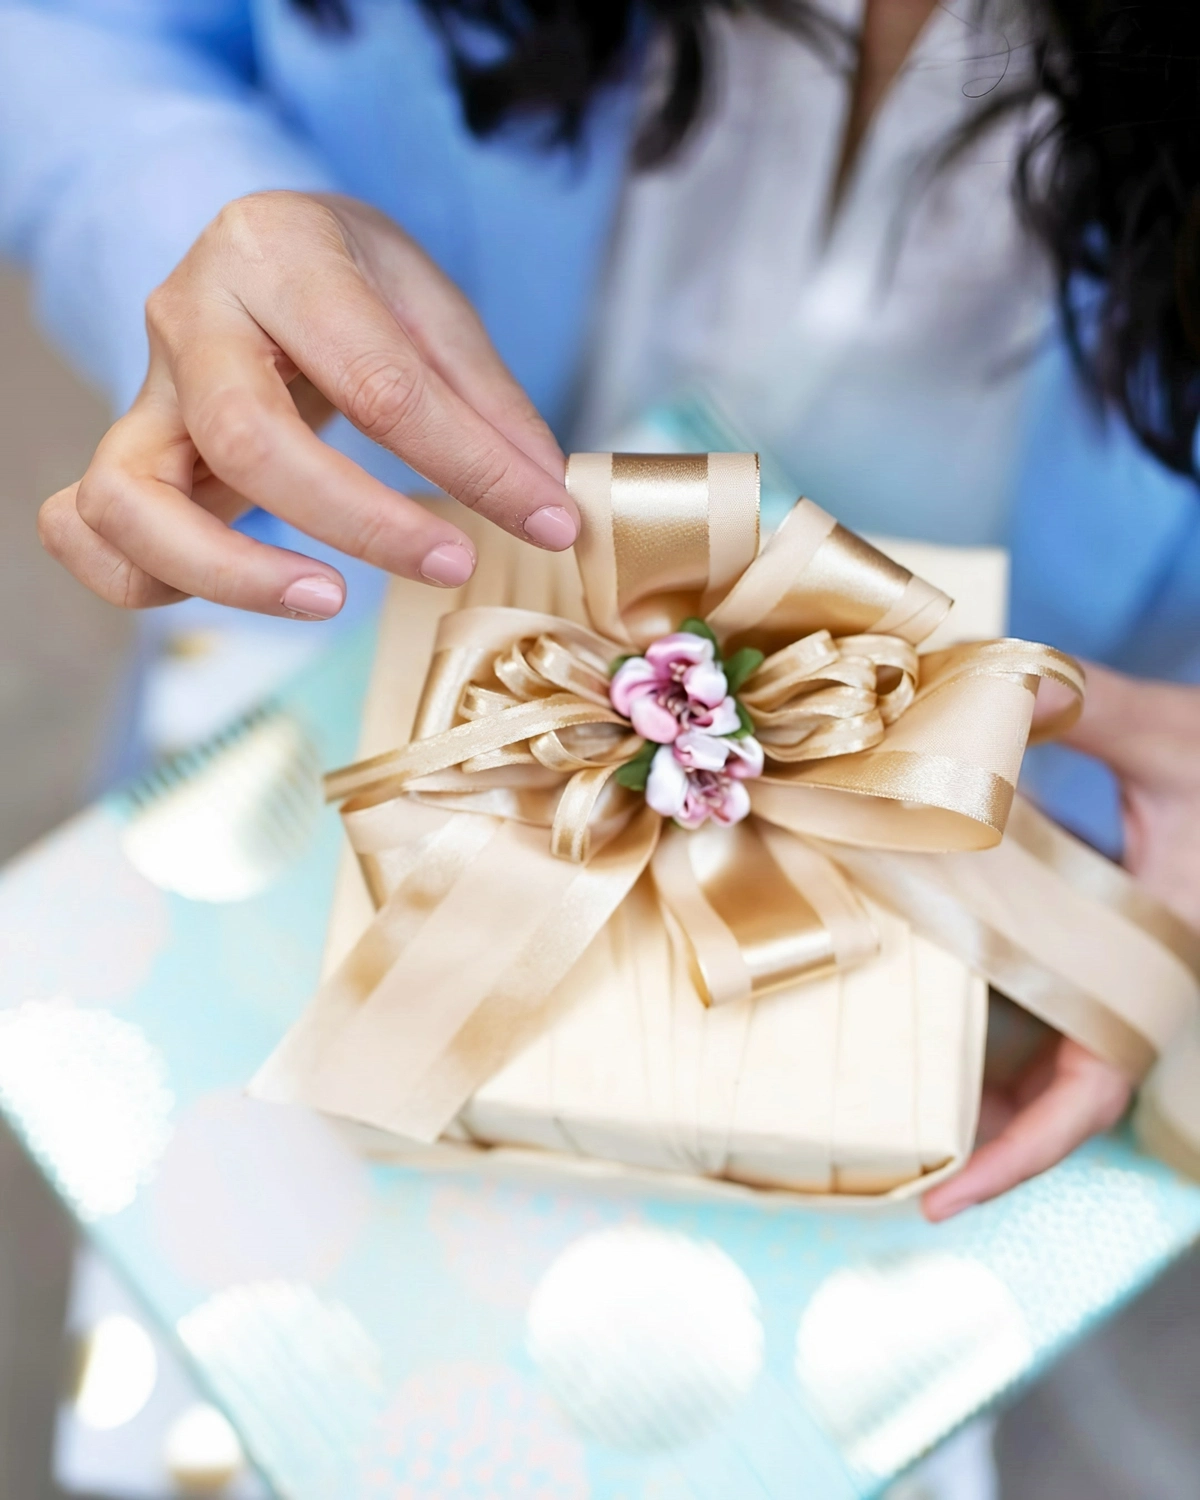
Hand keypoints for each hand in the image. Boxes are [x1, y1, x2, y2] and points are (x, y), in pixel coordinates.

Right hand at [38, 192, 577, 619]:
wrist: (263, 252)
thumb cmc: (350, 282)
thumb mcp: (432, 307)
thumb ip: (488, 403)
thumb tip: (548, 502)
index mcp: (278, 253)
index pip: (378, 381)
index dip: (472, 467)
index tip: (549, 522)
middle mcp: (191, 315)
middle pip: (249, 440)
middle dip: (362, 521)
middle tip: (452, 564)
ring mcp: (143, 392)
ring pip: (132, 499)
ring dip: (230, 573)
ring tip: (329, 597)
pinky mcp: (126, 453)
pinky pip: (85, 530)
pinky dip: (146, 581)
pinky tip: (249, 590)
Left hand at [923, 662, 1199, 1219]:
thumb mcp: (1174, 738)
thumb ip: (1091, 711)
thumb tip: (1010, 681)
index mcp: (1159, 965)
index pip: (1089, 1093)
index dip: (1018, 1153)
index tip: (943, 1196)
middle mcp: (1138, 982)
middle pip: (1052, 1093)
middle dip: (978, 1134)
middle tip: (888, 1156)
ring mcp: (1122, 964)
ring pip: (1048, 1049)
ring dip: (980, 1075)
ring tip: (893, 1084)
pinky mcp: (1107, 935)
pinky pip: (1048, 992)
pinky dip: (993, 1003)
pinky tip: (931, 983)